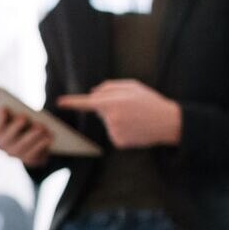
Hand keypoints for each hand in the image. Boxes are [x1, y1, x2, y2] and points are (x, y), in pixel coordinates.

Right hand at [0, 106, 53, 167]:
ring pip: (22, 147)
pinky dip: (41, 146)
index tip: (4, 108)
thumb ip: (14, 110)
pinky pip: (34, 155)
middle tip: (23, 117)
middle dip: (15, 127)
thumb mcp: (19, 114)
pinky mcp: (30, 159)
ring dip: (31, 137)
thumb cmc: (25, 121)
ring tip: (41, 127)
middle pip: (8, 139)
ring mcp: (17, 154)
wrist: (35, 138)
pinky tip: (48, 138)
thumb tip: (7, 106)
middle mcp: (4, 147)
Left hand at [57, 80, 182, 148]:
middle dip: (110, 107)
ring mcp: (114, 132)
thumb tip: (92, 93)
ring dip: (117, 119)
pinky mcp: (118, 142)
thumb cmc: (150, 101)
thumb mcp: (132, 86)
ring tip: (135, 118)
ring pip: (107, 123)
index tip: (60, 102)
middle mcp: (111, 118)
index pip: (87, 102)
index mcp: (113, 102)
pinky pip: (113, 133)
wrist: (168, 122)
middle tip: (131, 107)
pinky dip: (121, 130)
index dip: (72, 102)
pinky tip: (134, 128)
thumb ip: (110, 87)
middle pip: (100, 111)